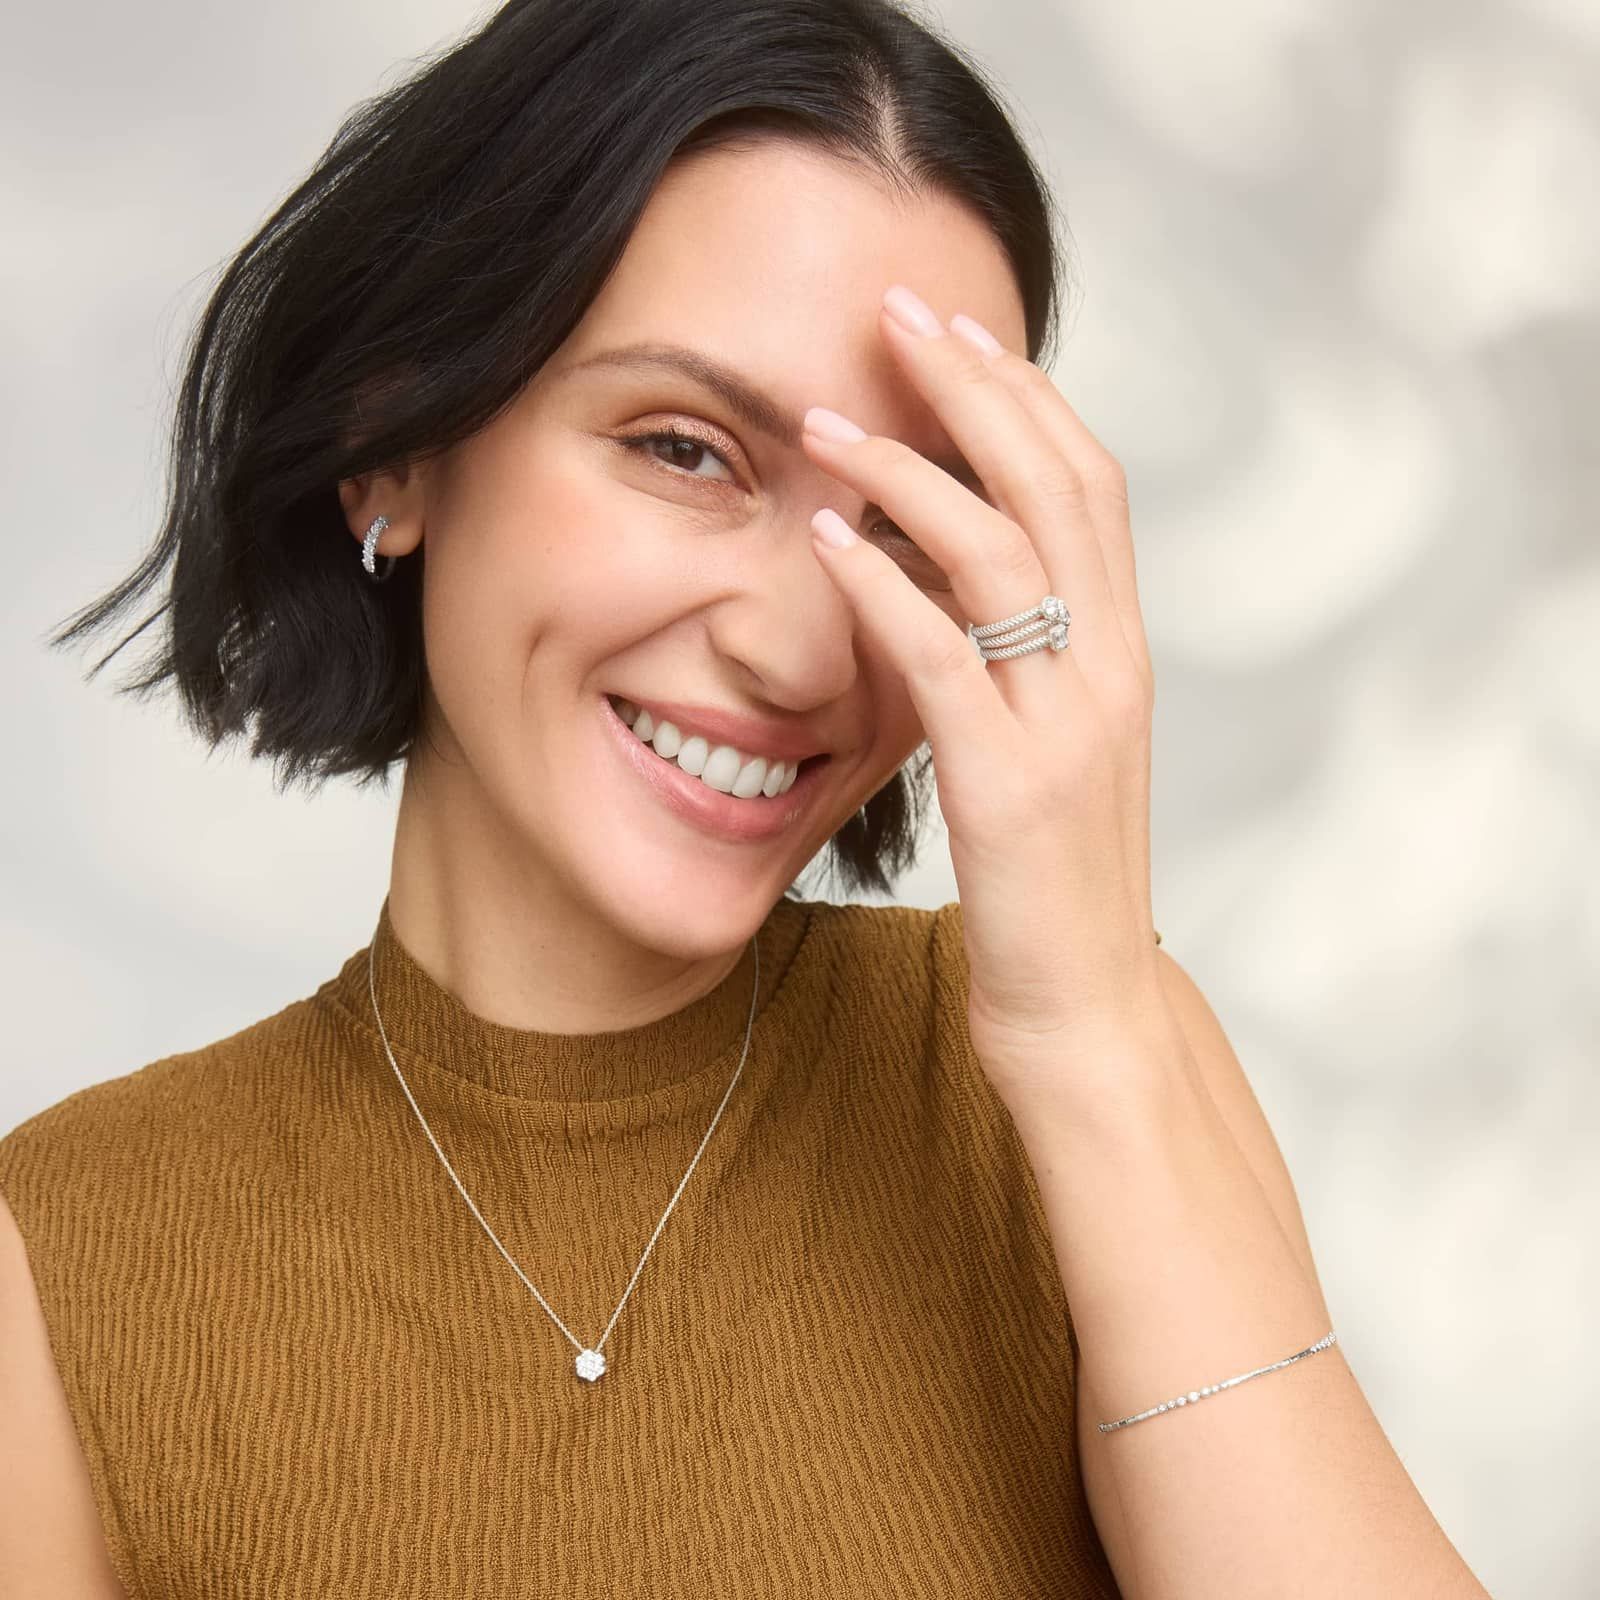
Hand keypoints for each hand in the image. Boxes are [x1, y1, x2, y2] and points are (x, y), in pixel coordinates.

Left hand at [803, 283, 1165, 1103]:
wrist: (1087, 1012)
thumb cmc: (1052, 882)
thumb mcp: (1052, 746)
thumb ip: (1018, 657)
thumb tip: (943, 574)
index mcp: (1122, 651)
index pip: (1089, 483)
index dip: (1025, 395)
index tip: (955, 332)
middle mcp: (1112, 668)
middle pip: (1057, 484)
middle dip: (976, 386)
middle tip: (897, 311)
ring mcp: (1069, 725)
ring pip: (1003, 553)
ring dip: (913, 469)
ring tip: (828, 418)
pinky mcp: (1011, 787)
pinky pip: (940, 659)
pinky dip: (880, 588)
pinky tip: (824, 538)